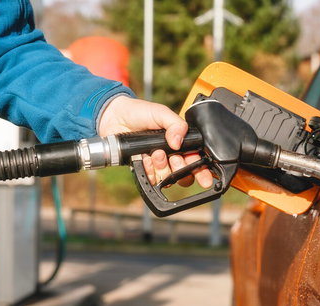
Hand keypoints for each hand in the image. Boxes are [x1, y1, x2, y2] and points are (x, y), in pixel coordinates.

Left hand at [98, 95, 212, 187]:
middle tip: (174, 160)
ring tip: (154, 154)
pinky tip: (144, 158)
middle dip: (180, 169)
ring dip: (162, 167)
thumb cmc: (139, 112)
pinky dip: (149, 170)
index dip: (200, 170)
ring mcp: (157, 162)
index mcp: (180, 141)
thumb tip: (178, 142)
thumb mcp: (161, 113)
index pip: (195, 159)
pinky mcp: (144, 168)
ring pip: (168, 177)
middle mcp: (170, 154)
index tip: (205, 179)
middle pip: (184, 173)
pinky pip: (151, 179)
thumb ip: (176, 124)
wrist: (114, 117)